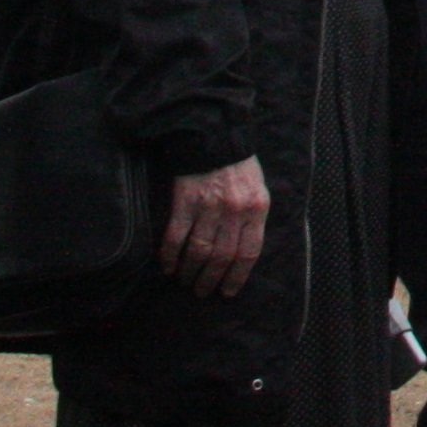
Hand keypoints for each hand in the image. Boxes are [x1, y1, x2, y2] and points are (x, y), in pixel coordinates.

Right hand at [162, 156, 269, 298]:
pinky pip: (176, 237)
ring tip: (186, 282)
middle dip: (211, 280)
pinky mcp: (185, 201)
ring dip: (191, 272)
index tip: (228, 291)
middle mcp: (234, 211)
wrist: (214, 134)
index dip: (237, 276)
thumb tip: (244, 252)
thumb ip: (253, 218)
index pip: (249, 252)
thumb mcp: (258, 189)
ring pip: (199, 252)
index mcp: (256, 208)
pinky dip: (170, 256)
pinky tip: (168, 267)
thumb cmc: (238, 165)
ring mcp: (208, 206)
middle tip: (203, 292)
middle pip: (223, 257)